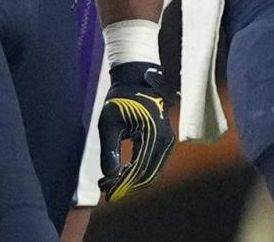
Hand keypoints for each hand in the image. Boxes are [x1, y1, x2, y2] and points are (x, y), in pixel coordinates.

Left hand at [97, 62, 175, 200]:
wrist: (136, 82)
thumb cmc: (120, 100)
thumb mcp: (108, 123)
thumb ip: (109, 150)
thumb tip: (109, 176)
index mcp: (152, 133)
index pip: (138, 170)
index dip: (121, 184)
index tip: (105, 191)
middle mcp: (165, 139)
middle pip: (147, 175)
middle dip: (126, 186)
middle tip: (106, 188)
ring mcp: (168, 141)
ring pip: (152, 173)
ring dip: (133, 181)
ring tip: (112, 181)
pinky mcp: (165, 142)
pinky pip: (154, 165)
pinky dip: (139, 172)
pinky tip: (123, 171)